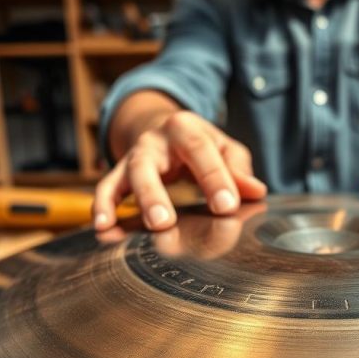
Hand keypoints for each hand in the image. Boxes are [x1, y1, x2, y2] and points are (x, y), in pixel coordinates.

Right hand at [94, 111, 266, 231]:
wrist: (164, 131)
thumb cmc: (201, 146)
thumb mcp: (224, 149)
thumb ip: (238, 169)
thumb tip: (256, 191)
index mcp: (185, 128)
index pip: (200, 151)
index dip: (214, 179)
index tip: (227, 207)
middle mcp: (154, 140)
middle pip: (149, 164)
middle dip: (155, 194)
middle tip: (164, 223)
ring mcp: (133, 157)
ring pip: (127, 177)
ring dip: (128, 203)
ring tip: (129, 227)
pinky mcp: (119, 174)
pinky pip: (106, 189)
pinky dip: (102, 208)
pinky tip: (103, 229)